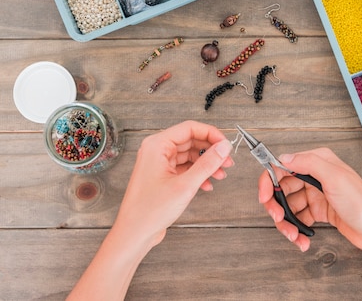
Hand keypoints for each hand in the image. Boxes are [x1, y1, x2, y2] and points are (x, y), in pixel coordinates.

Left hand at [113, 120, 233, 254]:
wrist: (134, 233)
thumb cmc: (149, 211)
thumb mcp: (185, 185)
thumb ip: (207, 164)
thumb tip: (223, 147)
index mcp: (157, 145)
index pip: (190, 128)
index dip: (211, 134)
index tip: (226, 144)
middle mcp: (157, 151)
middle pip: (191, 141)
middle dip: (211, 151)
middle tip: (227, 161)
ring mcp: (159, 164)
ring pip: (190, 156)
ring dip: (207, 164)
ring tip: (220, 175)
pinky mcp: (163, 176)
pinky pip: (185, 168)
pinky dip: (198, 174)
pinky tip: (207, 184)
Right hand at [258, 147, 361, 251]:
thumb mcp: (335, 177)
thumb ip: (308, 162)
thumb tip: (283, 157)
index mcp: (318, 162)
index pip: (282, 167)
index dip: (269, 182)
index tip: (264, 198)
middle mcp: (315, 176)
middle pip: (282, 189)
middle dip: (276, 206)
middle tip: (279, 219)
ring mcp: (316, 195)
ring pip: (288, 207)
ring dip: (287, 223)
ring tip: (294, 236)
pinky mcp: (319, 212)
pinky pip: (299, 219)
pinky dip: (297, 230)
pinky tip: (302, 240)